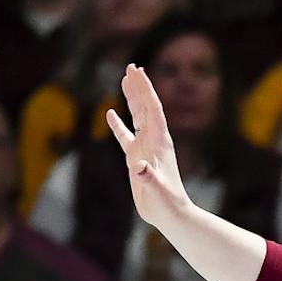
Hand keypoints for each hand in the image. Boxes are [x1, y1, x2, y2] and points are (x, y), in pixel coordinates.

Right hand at [106, 64, 193, 227]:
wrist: (170, 214)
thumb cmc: (166, 201)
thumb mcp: (157, 188)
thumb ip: (147, 177)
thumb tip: (137, 167)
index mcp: (159, 140)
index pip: (152, 108)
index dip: (144, 88)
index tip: (136, 70)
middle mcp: (153, 139)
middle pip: (145, 106)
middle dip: (138, 86)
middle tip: (130, 66)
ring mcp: (145, 147)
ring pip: (137, 116)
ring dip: (130, 99)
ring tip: (124, 80)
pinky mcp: (136, 158)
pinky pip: (125, 136)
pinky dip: (118, 124)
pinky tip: (110, 114)